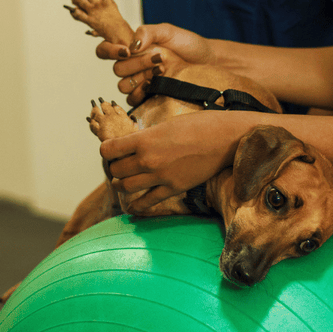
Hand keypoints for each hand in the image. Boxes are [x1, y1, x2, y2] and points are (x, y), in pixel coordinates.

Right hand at [95, 23, 215, 105]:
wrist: (208, 62)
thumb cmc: (188, 45)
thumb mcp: (168, 31)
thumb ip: (147, 32)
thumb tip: (132, 46)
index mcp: (132, 48)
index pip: (105, 50)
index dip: (109, 51)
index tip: (127, 50)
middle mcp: (132, 66)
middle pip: (117, 69)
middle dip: (137, 63)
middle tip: (159, 58)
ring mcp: (139, 82)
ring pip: (122, 86)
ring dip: (140, 78)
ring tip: (161, 71)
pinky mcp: (148, 96)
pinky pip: (132, 100)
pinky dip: (141, 93)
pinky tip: (156, 85)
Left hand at [99, 111, 239, 212]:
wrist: (225, 137)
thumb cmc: (199, 125)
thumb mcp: (166, 124)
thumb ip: (147, 137)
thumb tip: (134, 145)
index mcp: (144, 139)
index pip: (108, 149)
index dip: (107, 150)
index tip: (111, 150)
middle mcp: (148, 159)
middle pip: (115, 170)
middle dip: (114, 167)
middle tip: (118, 165)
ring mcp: (160, 176)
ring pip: (126, 187)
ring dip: (121, 184)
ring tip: (123, 181)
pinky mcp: (174, 188)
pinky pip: (147, 202)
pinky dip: (136, 206)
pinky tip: (132, 207)